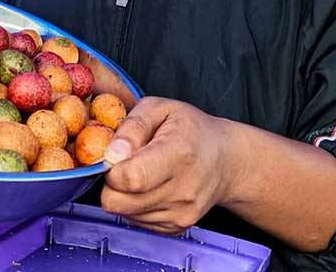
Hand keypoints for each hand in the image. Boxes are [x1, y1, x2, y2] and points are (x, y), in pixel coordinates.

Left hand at [101, 96, 239, 234]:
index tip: (116, 155)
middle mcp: (183, 190)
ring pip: (123, 213)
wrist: (225, 160)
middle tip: (127, 164)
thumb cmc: (191, 130)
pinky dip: (135, 205)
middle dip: (112, 183)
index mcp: (179, 155)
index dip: (111, 167)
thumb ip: (132, 126)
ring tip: (144, 173)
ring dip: (124, 194)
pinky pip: (136, 221)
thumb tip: (111, 154)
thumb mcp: (160, 108)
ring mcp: (182, 213)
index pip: (129, 178)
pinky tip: (151, 187)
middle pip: (118, 201)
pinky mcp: (177, 227)